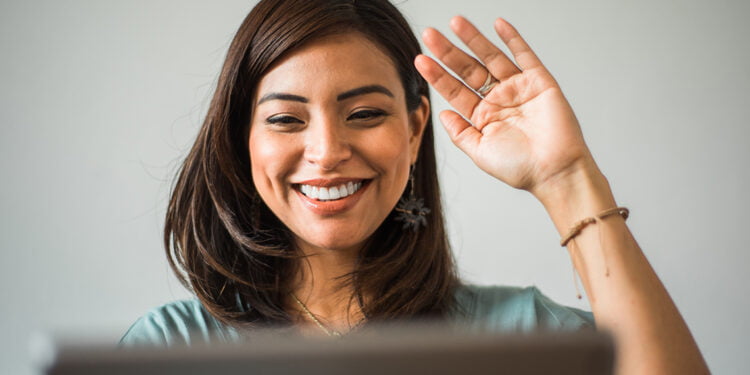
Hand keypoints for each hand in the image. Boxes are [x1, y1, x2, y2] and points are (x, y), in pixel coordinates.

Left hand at [415, 16, 596, 195]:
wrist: (554, 171)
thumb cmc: (520, 168)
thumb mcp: (479, 152)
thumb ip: (460, 133)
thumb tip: (442, 115)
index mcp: (483, 117)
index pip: (455, 90)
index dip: (437, 75)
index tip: (420, 60)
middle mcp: (498, 100)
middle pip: (468, 70)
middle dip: (448, 52)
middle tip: (430, 35)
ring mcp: (518, 89)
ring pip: (491, 58)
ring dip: (473, 39)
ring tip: (455, 23)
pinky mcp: (539, 82)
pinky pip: (524, 55)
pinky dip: (512, 39)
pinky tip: (497, 24)